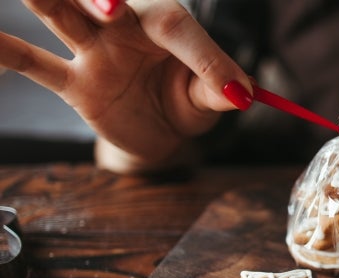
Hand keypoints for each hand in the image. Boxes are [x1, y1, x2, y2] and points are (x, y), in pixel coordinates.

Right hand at [0, 0, 253, 172]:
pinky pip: (35, 65)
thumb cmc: (185, 101)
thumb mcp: (208, 99)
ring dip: (48, 0)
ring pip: (60, 15)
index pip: (177, 26)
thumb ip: (218, 90)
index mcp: (165, 26)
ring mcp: (93, 51)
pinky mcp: (73, 84)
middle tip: (111, 9)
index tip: (232, 90)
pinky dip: (6, 53)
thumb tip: (241, 93)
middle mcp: (124, 28)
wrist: (160, 131)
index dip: (204, 55)